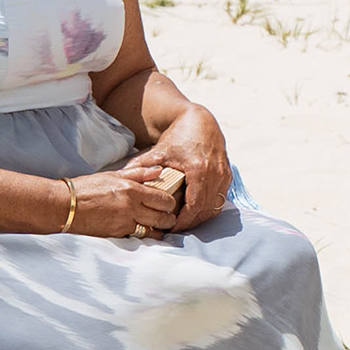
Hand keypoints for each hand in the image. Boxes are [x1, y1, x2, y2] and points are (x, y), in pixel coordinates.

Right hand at [62, 171, 186, 237]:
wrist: (64, 206)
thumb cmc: (86, 188)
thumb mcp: (113, 175)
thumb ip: (138, 174)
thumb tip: (158, 170)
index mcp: (132, 190)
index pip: (164, 199)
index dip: (171, 203)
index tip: (169, 203)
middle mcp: (132, 207)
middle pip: (163, 217)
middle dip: (169, 218)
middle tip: (169, 217)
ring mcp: (124, 222)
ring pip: (153, 230)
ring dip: (159, 229)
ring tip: (159, 226)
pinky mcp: (116, 234)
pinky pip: (138, 236)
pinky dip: (144, 235)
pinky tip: (143, 231)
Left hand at [135, 103, 231, 227]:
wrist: (199, 121)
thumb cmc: (180, 136)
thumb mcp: (160, 150)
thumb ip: (142, 164)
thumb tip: (122, 175)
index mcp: (199, 170)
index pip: (194, 206)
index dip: (184, 221)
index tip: (172, 228)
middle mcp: (215, 174)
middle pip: (205, 210)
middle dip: (191, 223)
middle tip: (176, 228)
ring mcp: (223, 174)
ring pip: (215, 207)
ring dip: (201, 217)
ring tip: (185, 221)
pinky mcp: (227, 174)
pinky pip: (220, 198)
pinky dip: (209, 207)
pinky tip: (196, 210)